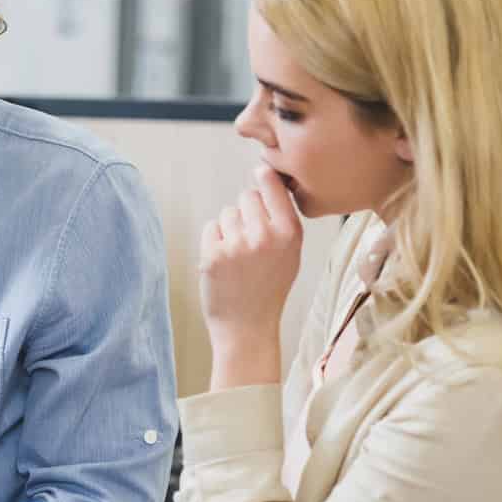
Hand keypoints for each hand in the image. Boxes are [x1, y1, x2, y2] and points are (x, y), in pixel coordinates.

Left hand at [198, 165, 303, 376]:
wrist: (247, 327)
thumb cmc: (270, 287)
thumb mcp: (291, 254)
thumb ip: (282, 219)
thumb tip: (266, 176)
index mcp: (289, 233)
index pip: (272, 184)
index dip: (264, 177)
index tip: (261, 174)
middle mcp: (264, 236)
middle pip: (247, 195)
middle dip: (246, 211)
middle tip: (250, 239)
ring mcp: (237, 245)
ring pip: (228, 212)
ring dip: (230, 228)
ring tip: (239, 256)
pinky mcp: (212, 254)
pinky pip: (211, 227)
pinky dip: (214, 240)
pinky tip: (225, 262)